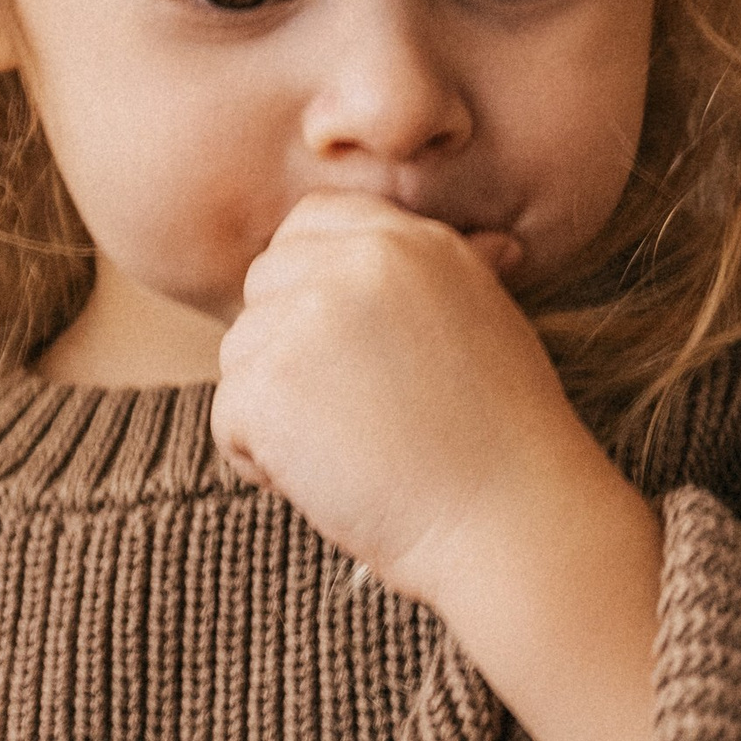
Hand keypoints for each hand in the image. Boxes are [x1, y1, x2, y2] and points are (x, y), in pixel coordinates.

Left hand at [212, 192, 567, 602]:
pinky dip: (260, 459)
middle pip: (264, 282)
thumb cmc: (505, 443)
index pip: (312, 220)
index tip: (333, 343)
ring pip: (240, 351)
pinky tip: (327, 480)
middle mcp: (358, 262)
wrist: (513, 520)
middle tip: (344, 411)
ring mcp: (308, 319)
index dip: (307, 280)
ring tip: (348, 452)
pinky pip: (227, 415)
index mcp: (414, 241)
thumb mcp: (478, 322)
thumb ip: (410, 284)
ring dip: (273, 406)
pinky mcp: (269, 384)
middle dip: (284, 345)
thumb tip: (342, 278)